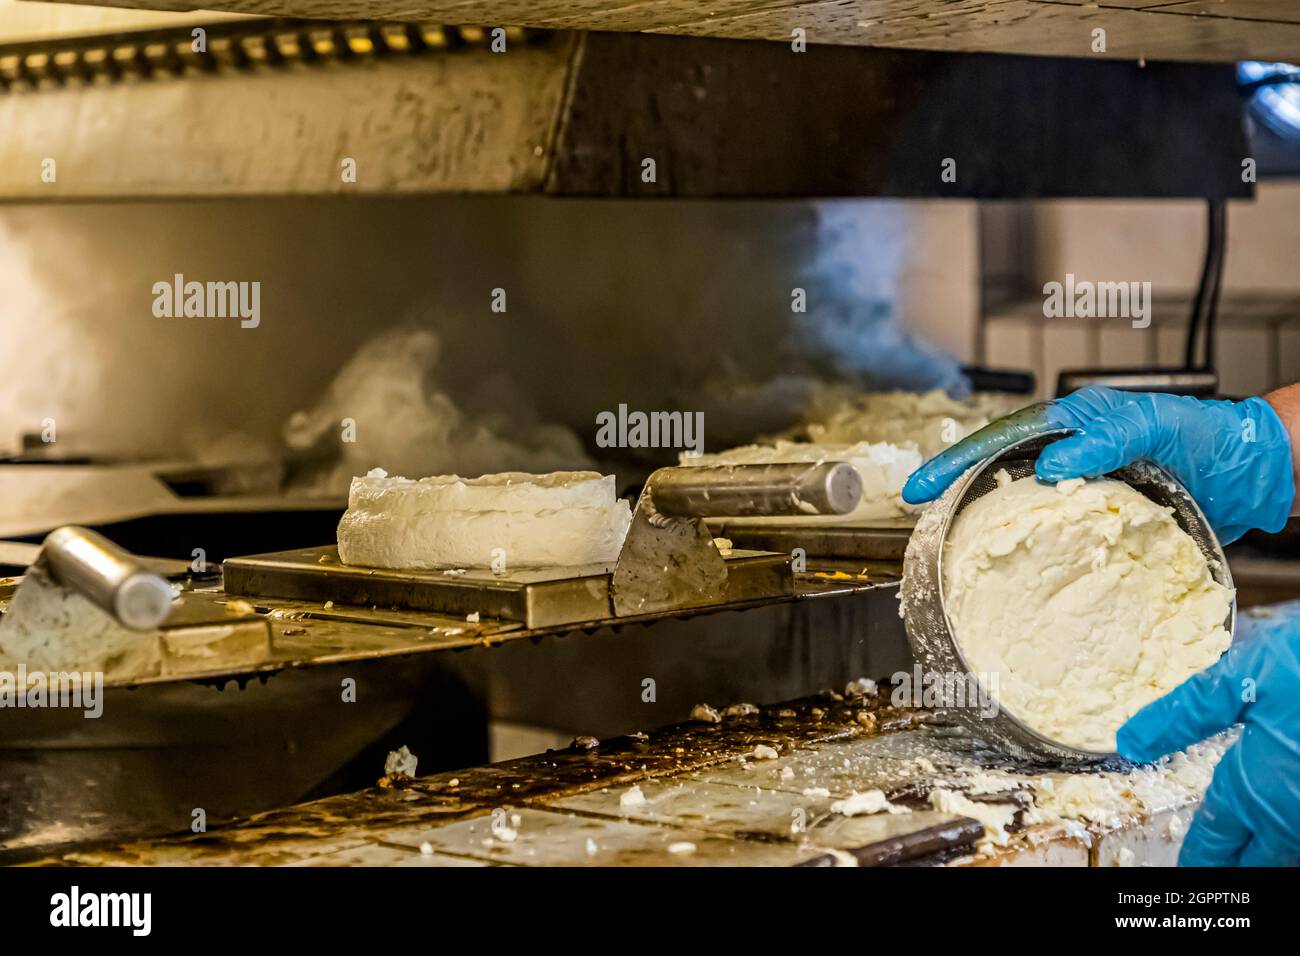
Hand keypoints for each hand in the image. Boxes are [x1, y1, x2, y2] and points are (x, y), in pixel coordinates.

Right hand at [901, 386, 1293, 543]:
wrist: (1250, 474)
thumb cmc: (1207, 437)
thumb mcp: (1155, 425)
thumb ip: (1105, 440)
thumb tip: (1051, 469)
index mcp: (1071, 425)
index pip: (999, 439)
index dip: (955, 463)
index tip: (920, 486)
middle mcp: (1067, 455)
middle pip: (996, 469)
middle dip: (953, 488)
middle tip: (917, 512)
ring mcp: (1079, 489)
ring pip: (1018, 503)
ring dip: (981, 519)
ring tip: (945, 540)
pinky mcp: (1097, 521)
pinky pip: (1051, 533)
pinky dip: (1025, 548)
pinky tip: (1009, 567)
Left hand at [1117, 606, 1299, 865]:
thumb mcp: (1240, 681)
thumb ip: (1184, 716)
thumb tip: (1129, 741)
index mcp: (1254, 788)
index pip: (1215, 840)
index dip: (1199, 856)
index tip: (1188, 869)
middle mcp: (1291, 815)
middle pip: (1259, 861)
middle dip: (1235, 866)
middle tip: (1216, 869)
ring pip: (1293, 851)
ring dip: (1272, 854)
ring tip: (1253, 855)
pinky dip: (1296, 834)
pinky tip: (1289, 822)